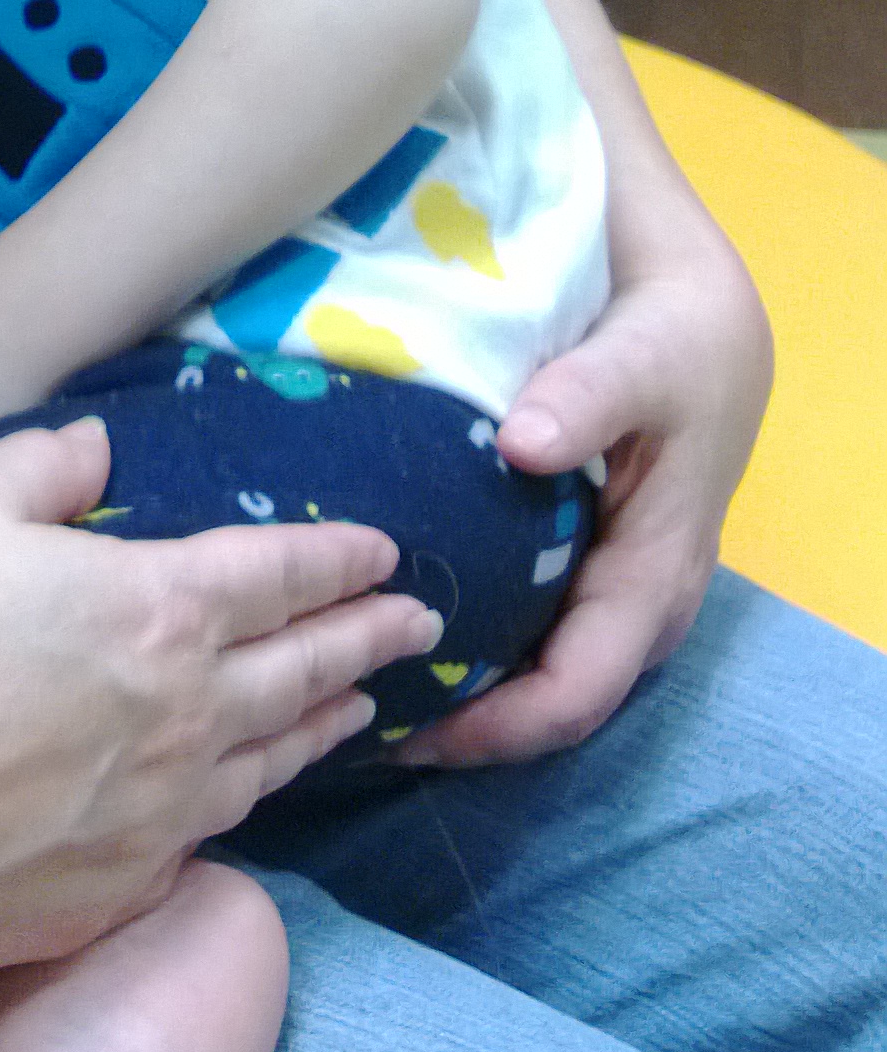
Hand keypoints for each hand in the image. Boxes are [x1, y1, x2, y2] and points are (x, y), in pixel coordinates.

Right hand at [0, 418, 445, 978]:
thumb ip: (44, 467)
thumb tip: (100, 455)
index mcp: (159, 610)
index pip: (284, 576)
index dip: (342, 558)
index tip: (388, 552)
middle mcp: (186, 717)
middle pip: (307, 670)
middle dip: (370, 640)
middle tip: (420, 627)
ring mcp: (158, 816)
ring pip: (272, 761)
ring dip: (325, 724)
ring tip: (358, 708)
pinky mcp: (116, 890)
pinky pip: (203, 836)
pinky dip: (240, 800)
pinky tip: (240, 792)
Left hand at [397, 233, 772, 766]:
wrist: (698, 320)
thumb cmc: (675, 347)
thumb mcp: (643, 359)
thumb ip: (589, 395)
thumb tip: (524, 444)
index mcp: (652, 583)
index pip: (573, 694)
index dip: (492, 730)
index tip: (404, 731)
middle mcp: (631, 612)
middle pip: (544, 705)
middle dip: (458, 724)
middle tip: (353, 704)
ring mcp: (605, 593)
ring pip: (528, 672)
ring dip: (454, 685)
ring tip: (356, 670)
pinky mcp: (579, 567)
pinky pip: (521, 627)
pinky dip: (463, 634)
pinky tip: (390, 612)